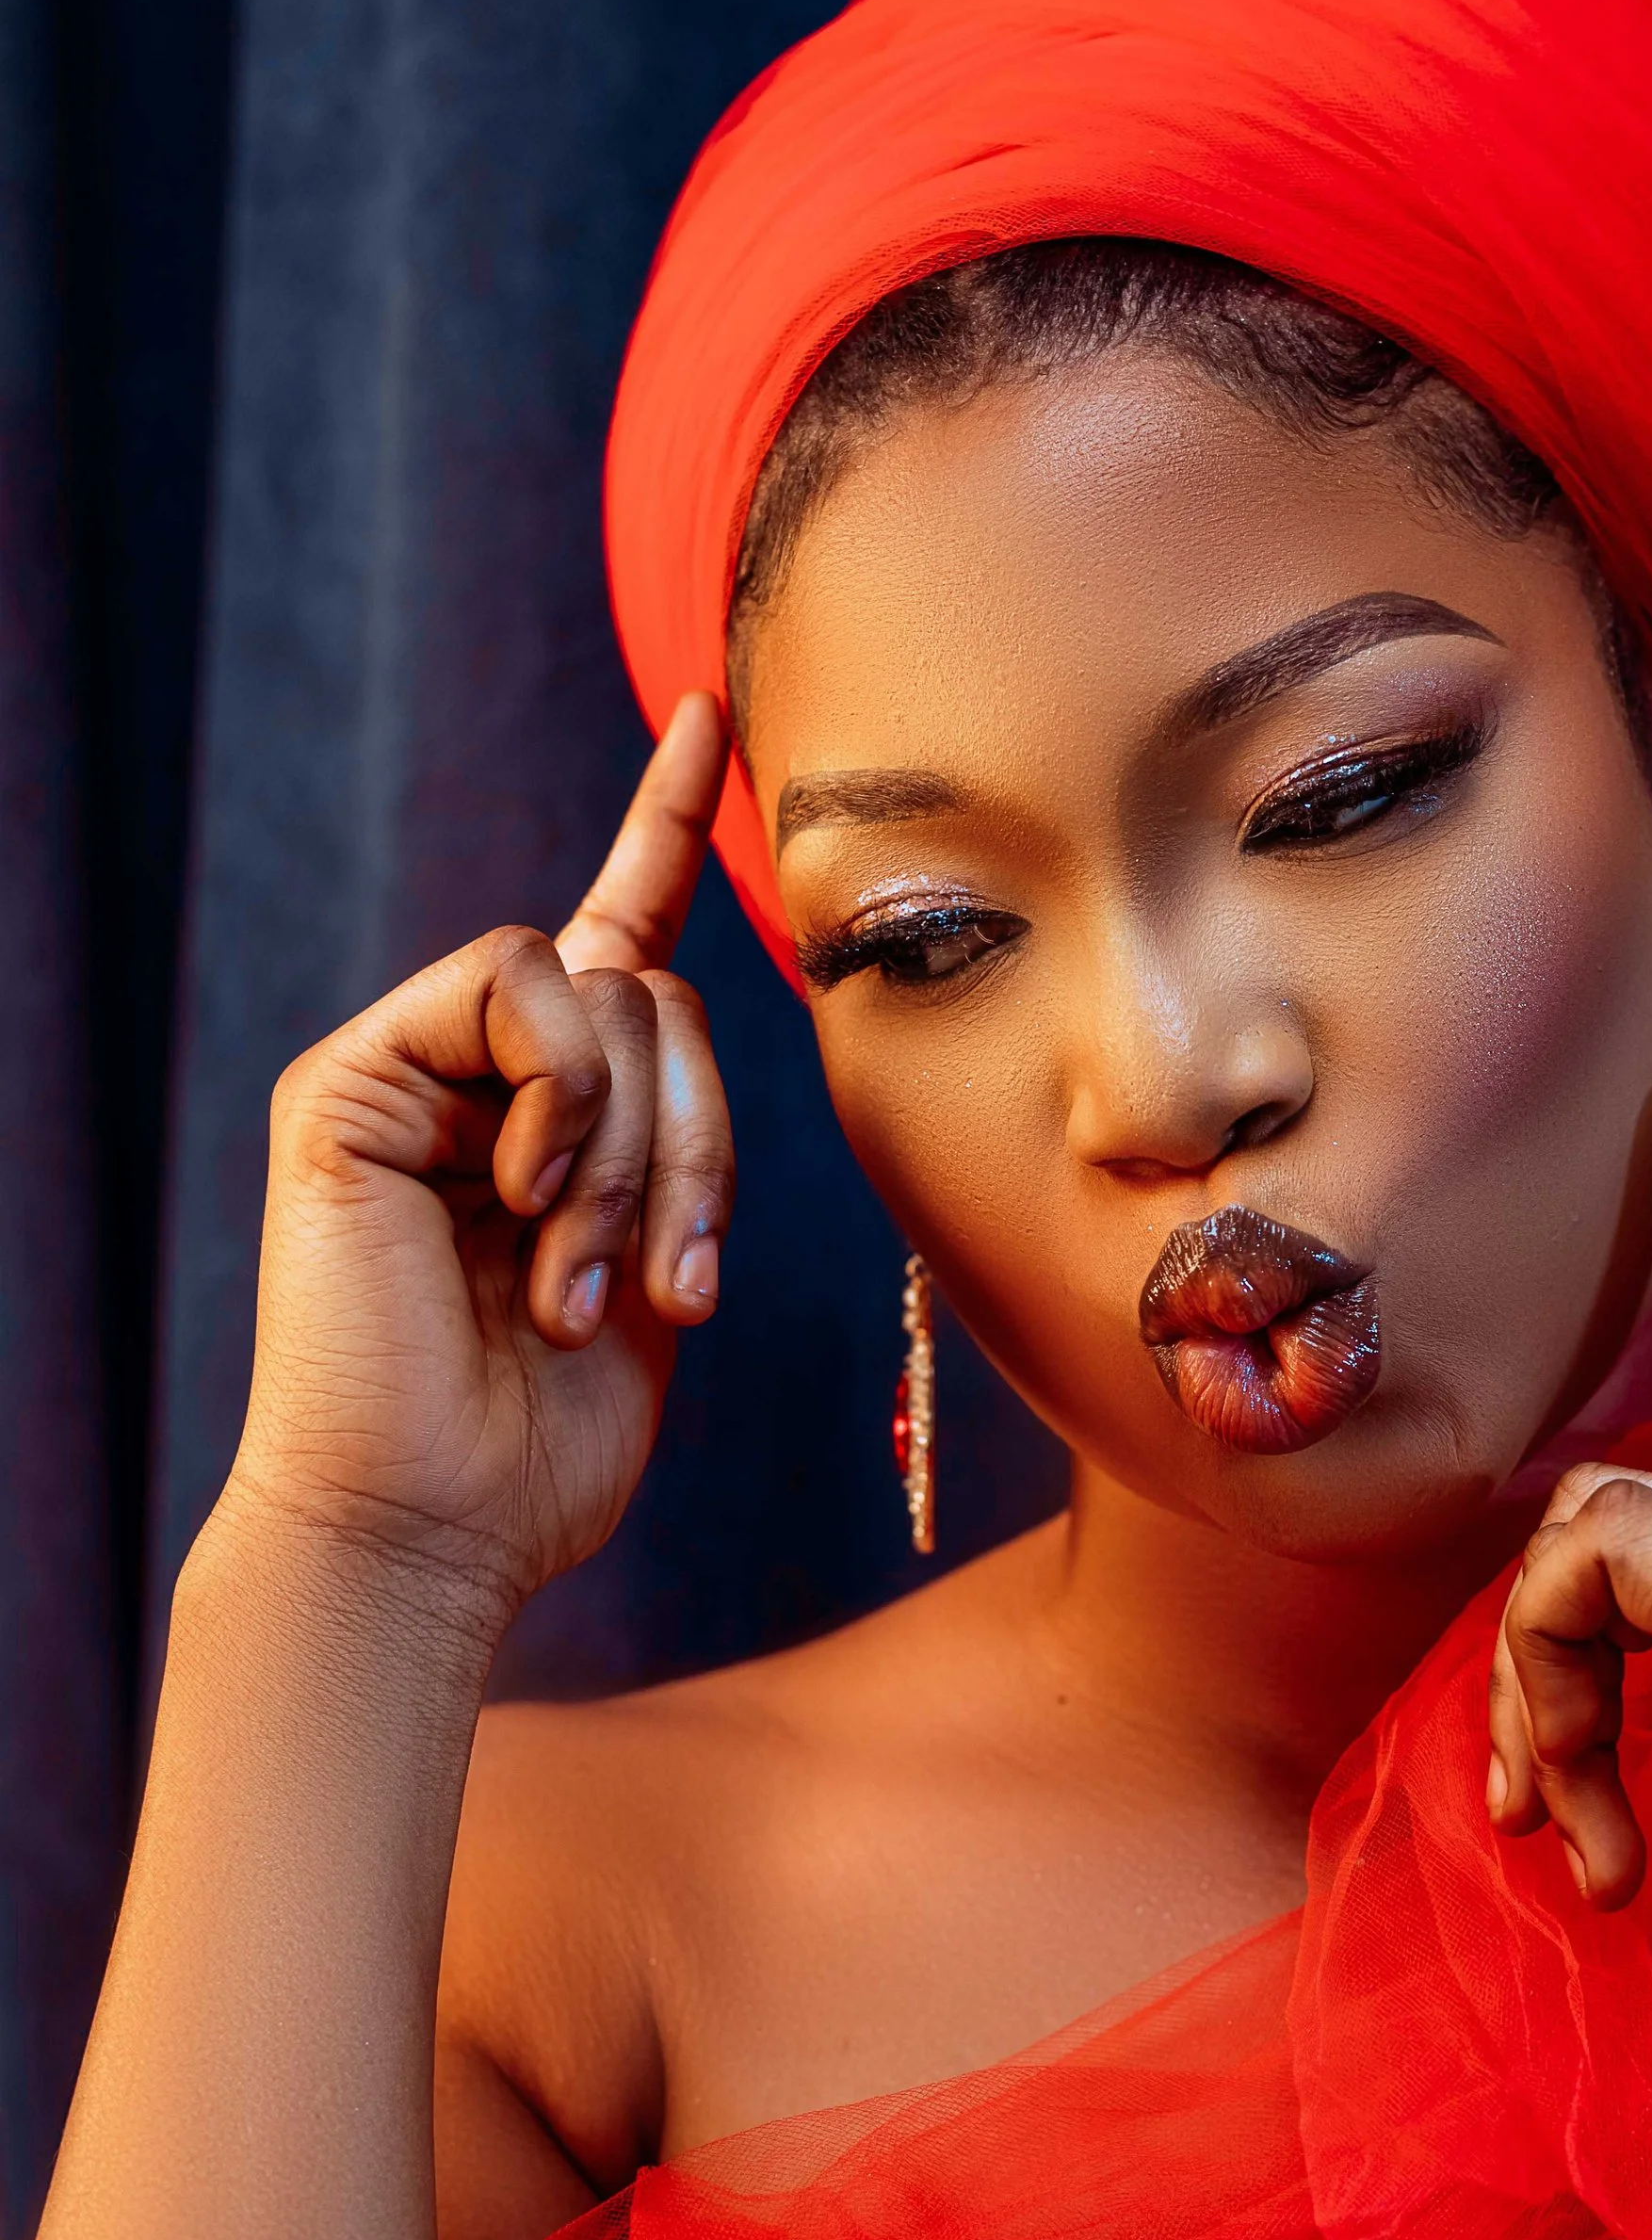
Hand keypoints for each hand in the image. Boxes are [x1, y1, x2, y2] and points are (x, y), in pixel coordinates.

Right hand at [217, 693, 735, 1638]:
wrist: (434, 1528)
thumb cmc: (545, 1432)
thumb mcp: (655, 1262)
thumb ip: (671, 1127)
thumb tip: (665, 995)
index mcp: (558, 1109)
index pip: (618, 931)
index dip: (664, 819)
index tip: (712, 711)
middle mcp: (483, 1070)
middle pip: (665, 992)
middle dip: (701, 1144)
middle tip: (666, 1285)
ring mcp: (412, 1068)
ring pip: (607, 987)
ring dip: (638, 1149)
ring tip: (579, 1279)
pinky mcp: (352, 1077)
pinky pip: (517, 985)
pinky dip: (560, 1093)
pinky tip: (522, 1199)